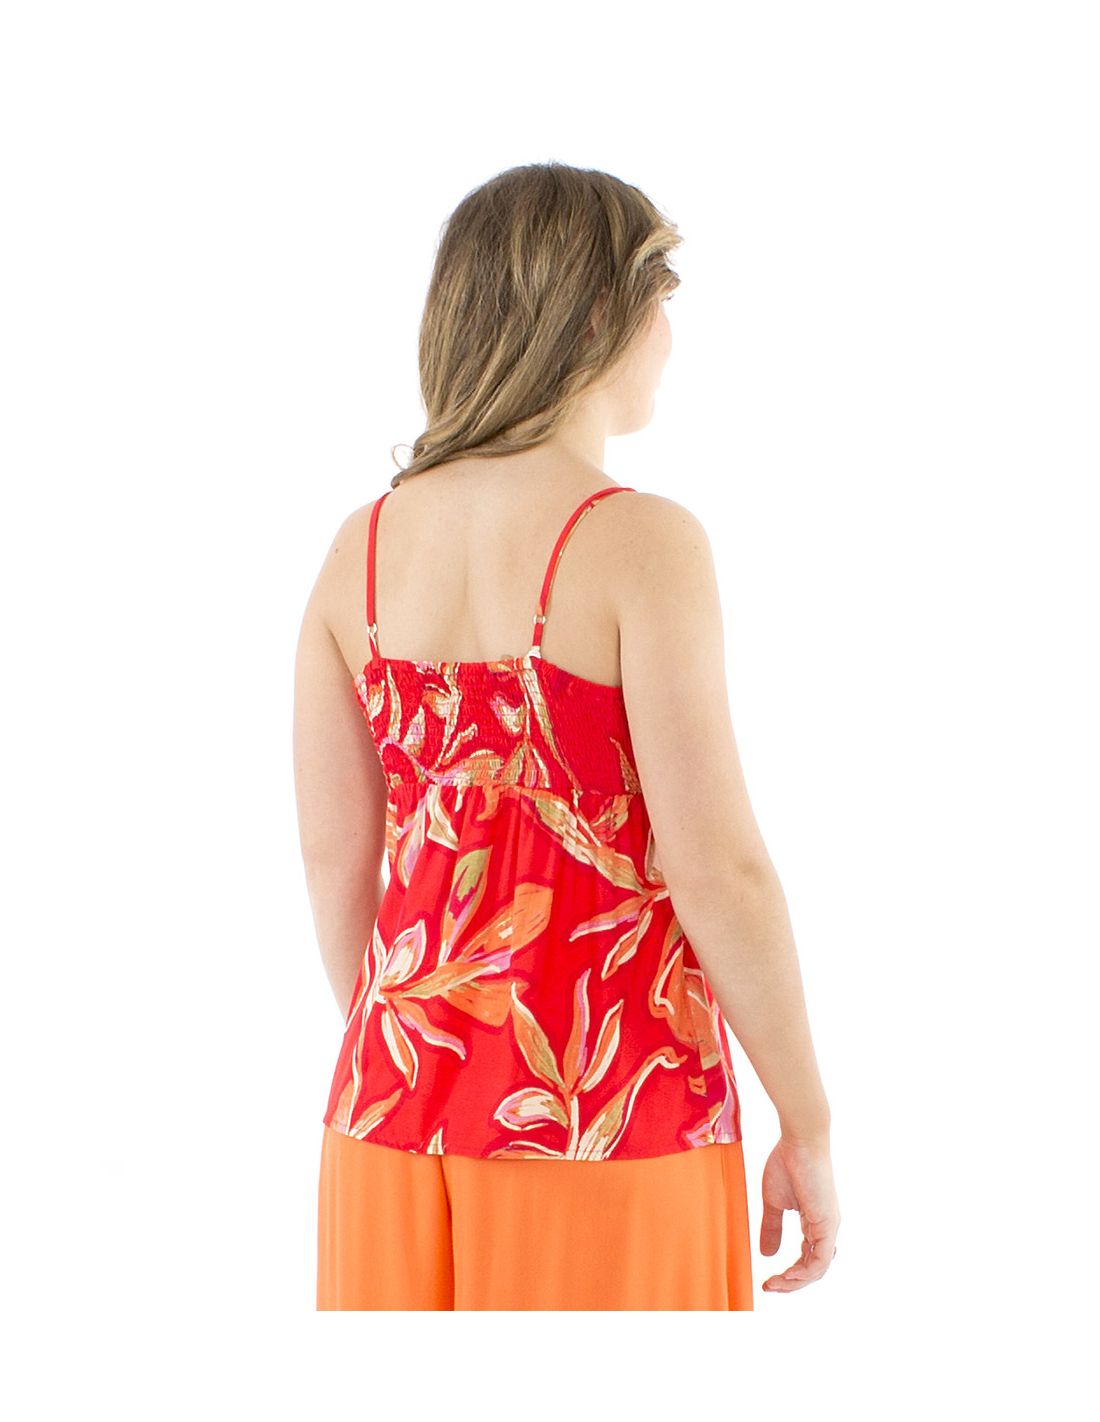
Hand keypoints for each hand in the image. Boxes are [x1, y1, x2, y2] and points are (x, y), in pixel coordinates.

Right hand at [759, 1134, 840, 1293]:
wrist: (799, 1140)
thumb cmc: (786, 1162)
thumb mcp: (773, 1202)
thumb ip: (772, 1228)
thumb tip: (766, 1255)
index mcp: (814, 1222)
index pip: (806, 1258)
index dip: (788, 1274)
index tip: (767, 1281)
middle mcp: (825, 1228)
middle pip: (813, 1269)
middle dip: (791, 1284)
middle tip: (769, 1288)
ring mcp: (828, 1227)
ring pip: (817, 1269)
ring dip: (795, 1282)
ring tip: (774, 1285)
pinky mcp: (827, 1224)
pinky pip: (820, 1260)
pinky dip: (804, 1273)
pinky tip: (787, 1276)